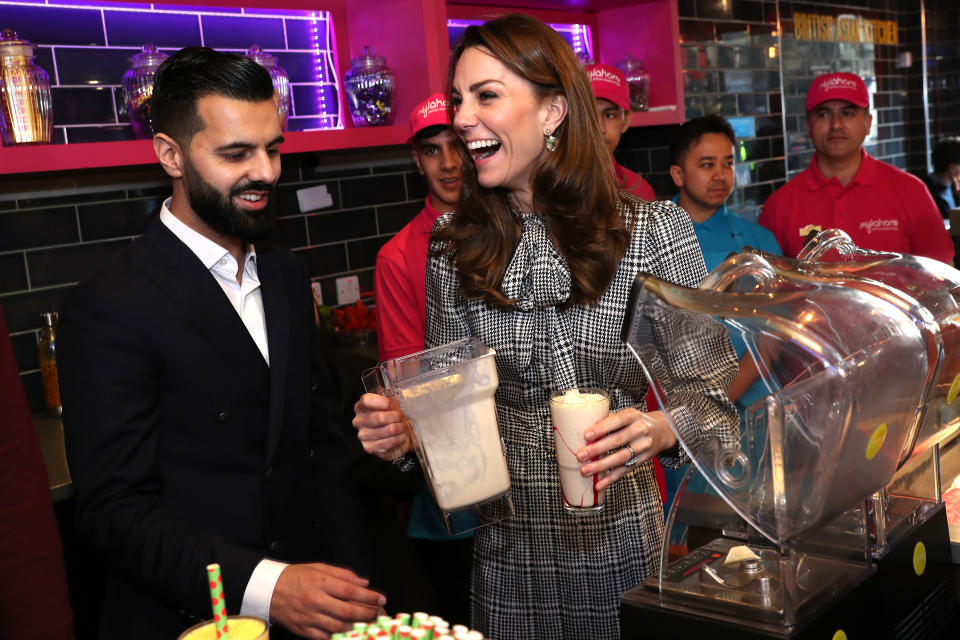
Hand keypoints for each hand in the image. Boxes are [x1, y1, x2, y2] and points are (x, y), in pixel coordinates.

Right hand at [270, 563, 385, 638]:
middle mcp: (315, 600)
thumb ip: (343, 574)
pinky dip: (339, 636)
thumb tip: (364, 583)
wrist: (267, 590)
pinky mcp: (303, 630)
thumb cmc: (295, 577)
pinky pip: (325, 637)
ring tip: (369, 624)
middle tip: (379, 614)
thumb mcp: (318, 568)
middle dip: (368, 613)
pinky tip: (350, 633)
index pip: (350, 590)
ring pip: (339, 626)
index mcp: (320, 582)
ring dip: (357, 626)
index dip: (369, 596)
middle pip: (348, 610)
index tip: (381, 599)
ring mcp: (309, 617)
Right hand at [352, 393, 413, 461]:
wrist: (395, 434)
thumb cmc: (392, 417)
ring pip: (388, 430)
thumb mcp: (392, 404)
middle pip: (379, 417)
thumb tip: (393, 398)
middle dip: (396, 416)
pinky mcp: (369, 447)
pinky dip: (398, 438)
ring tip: (403, 426)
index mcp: (362, 406)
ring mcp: (363, 435)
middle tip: (401, 416)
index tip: (390, 404)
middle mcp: (359, 421)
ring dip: (400, 428)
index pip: (366, 401)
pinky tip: (401, 436)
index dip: (381, 402)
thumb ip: (391, 399)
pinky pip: (388, 442)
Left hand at [574, 409, 676, 490]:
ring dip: (601, 466)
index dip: (602, 428)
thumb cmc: (637, 421)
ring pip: (620, 458)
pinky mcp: (642, 460)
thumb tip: (583, 429)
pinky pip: (625, 470)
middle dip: (597, 449)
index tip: (587, 435)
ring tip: (585, 470)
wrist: (662, 430)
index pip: (617, 421)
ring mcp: (643, 447)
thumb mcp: (627, 415)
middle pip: (617, 441)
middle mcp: (640, 431)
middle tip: (581, 455)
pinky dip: (611, 478)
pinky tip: (599, 484)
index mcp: (633, 416)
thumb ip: (609, 421)